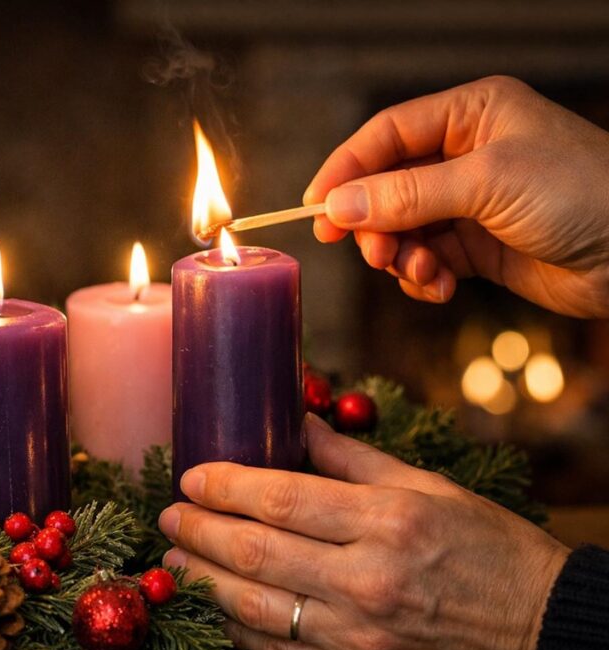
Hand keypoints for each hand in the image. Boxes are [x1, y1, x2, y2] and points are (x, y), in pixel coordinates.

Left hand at [158, 414, 568, 649]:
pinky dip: (236, 626)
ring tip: (174, 554)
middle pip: (255, 552)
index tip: (192, 475)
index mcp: (388, 523)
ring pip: (253, 607)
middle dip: (199, 530)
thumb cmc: (489, 551)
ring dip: (202, 578)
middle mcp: (367, 581)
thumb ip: (353, 459)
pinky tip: (215, 603)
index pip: (281, 498)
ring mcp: (357, 637)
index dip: (225, 485)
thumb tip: (298, 422)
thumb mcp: (428, 490)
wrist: (541, 636)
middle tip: (169, 513)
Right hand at [305, 75, 608, 317]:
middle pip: (387, 186)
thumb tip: (337, 208)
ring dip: (400, 256)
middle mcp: (466, 154)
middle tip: (371, 254)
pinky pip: (426, 259)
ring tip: (421, 275)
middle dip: (375, 223)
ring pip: (401, 228)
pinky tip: (442, 288)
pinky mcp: (478, 246)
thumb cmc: (580, 194)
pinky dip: (423, 278)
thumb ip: (407, 195)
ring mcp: (470, 202)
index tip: (314, 208)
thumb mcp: (487, 183)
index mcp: (471, 114)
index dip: (346, 169)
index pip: (386, 135)